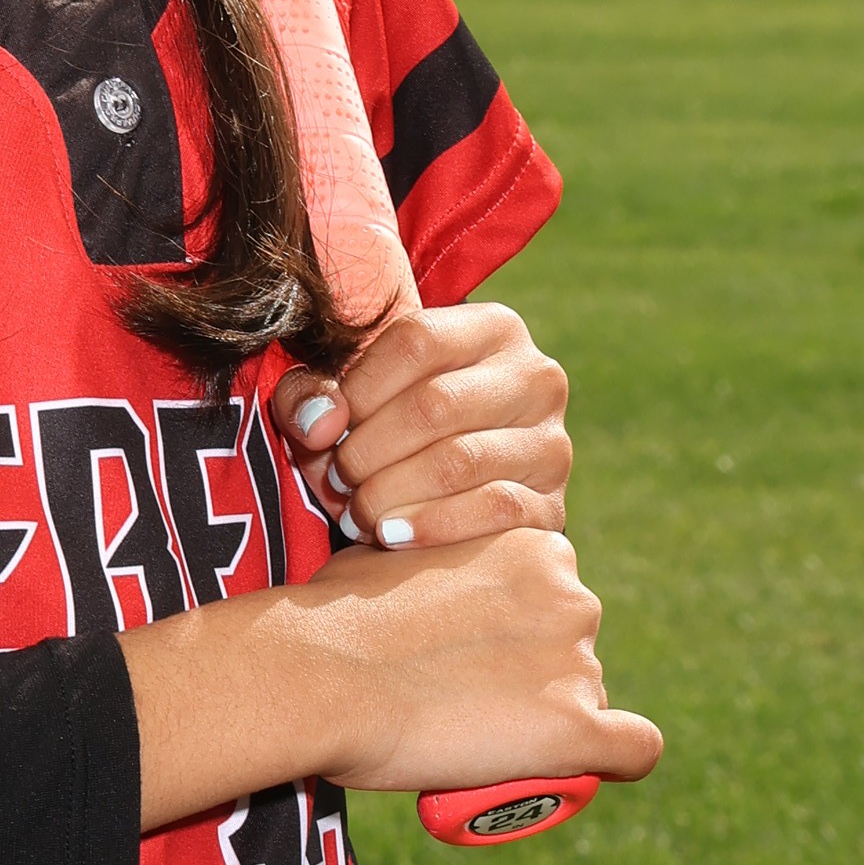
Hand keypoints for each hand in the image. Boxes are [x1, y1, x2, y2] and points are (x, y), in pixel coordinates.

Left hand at [282, 301, 569, 550]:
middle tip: (337, 481)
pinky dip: (430, 526)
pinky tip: (391, 536)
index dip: (359, 388)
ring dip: (390, 494)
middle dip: (369, 450)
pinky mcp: (553, 504)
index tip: (326, 430)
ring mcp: (552, 443)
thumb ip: (310, 394)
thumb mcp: (346, 397)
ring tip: (355, 513)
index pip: (417, 341)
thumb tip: (321, 424)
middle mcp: (536, 377)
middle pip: (436, 404)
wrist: (450, 495)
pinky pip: (492, 510)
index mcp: (493, 328)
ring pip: (460, 461)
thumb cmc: (389, 430)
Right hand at [303, 523, 663, 802]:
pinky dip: (618, 759)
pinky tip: (594, 769)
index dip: (516, 636)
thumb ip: (431, 565)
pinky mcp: (574, 729)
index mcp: (538, 548)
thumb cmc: (334, 618)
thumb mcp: (394, 557)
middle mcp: (573, 598)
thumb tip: (414, 585)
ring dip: (550, 719)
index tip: (477, 660)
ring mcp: (578, 665)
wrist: (318, 674)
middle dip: (534, 676)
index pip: (553, 601)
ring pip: (589, 700)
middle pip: (572, 650)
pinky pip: (632, 748)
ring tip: (481, 743)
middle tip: (471, 705)